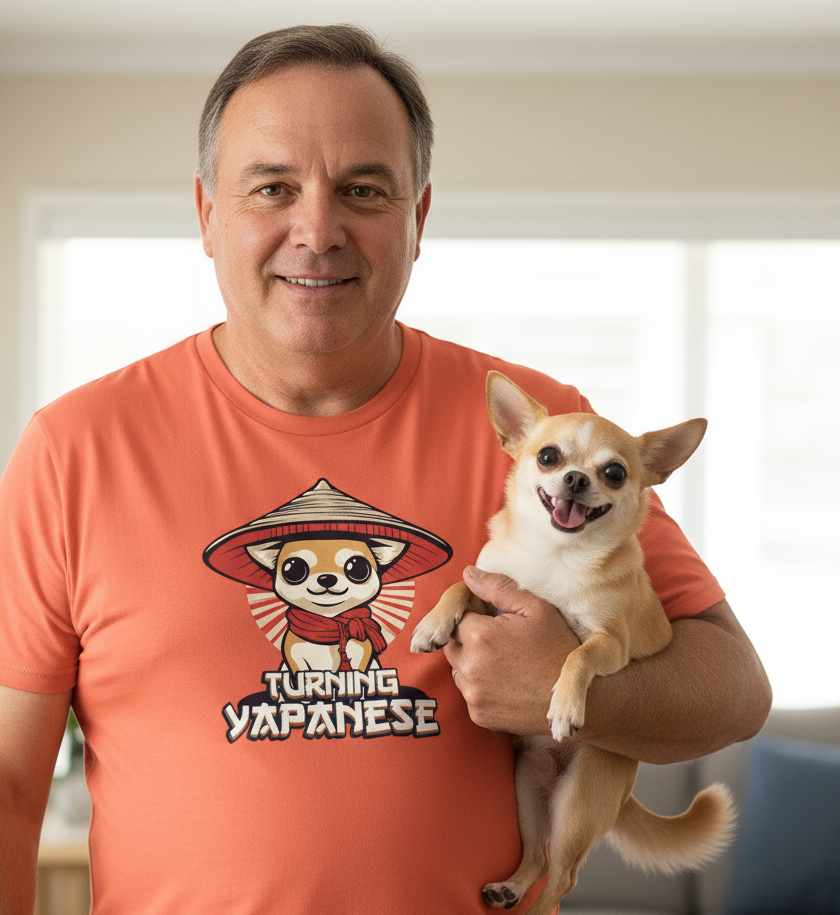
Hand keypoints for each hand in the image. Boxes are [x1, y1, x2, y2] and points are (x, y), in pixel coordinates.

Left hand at [442, 566, 579, 735]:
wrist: (579, 699)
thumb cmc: (559, 648)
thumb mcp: (536, 609)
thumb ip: (498, 588)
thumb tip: (468, 574)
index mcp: (479, 636)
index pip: (457, 617)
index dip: (475, 615)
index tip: (495, 620)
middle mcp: (470, 667)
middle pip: (453, 643)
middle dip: (470, 638)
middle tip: (501, 641)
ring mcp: (473, 694)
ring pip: (458, 669)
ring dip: (472, 663)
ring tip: (505, 662)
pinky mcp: (479, 715)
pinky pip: (470, 693)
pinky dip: (481, 687)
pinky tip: (507, 682)